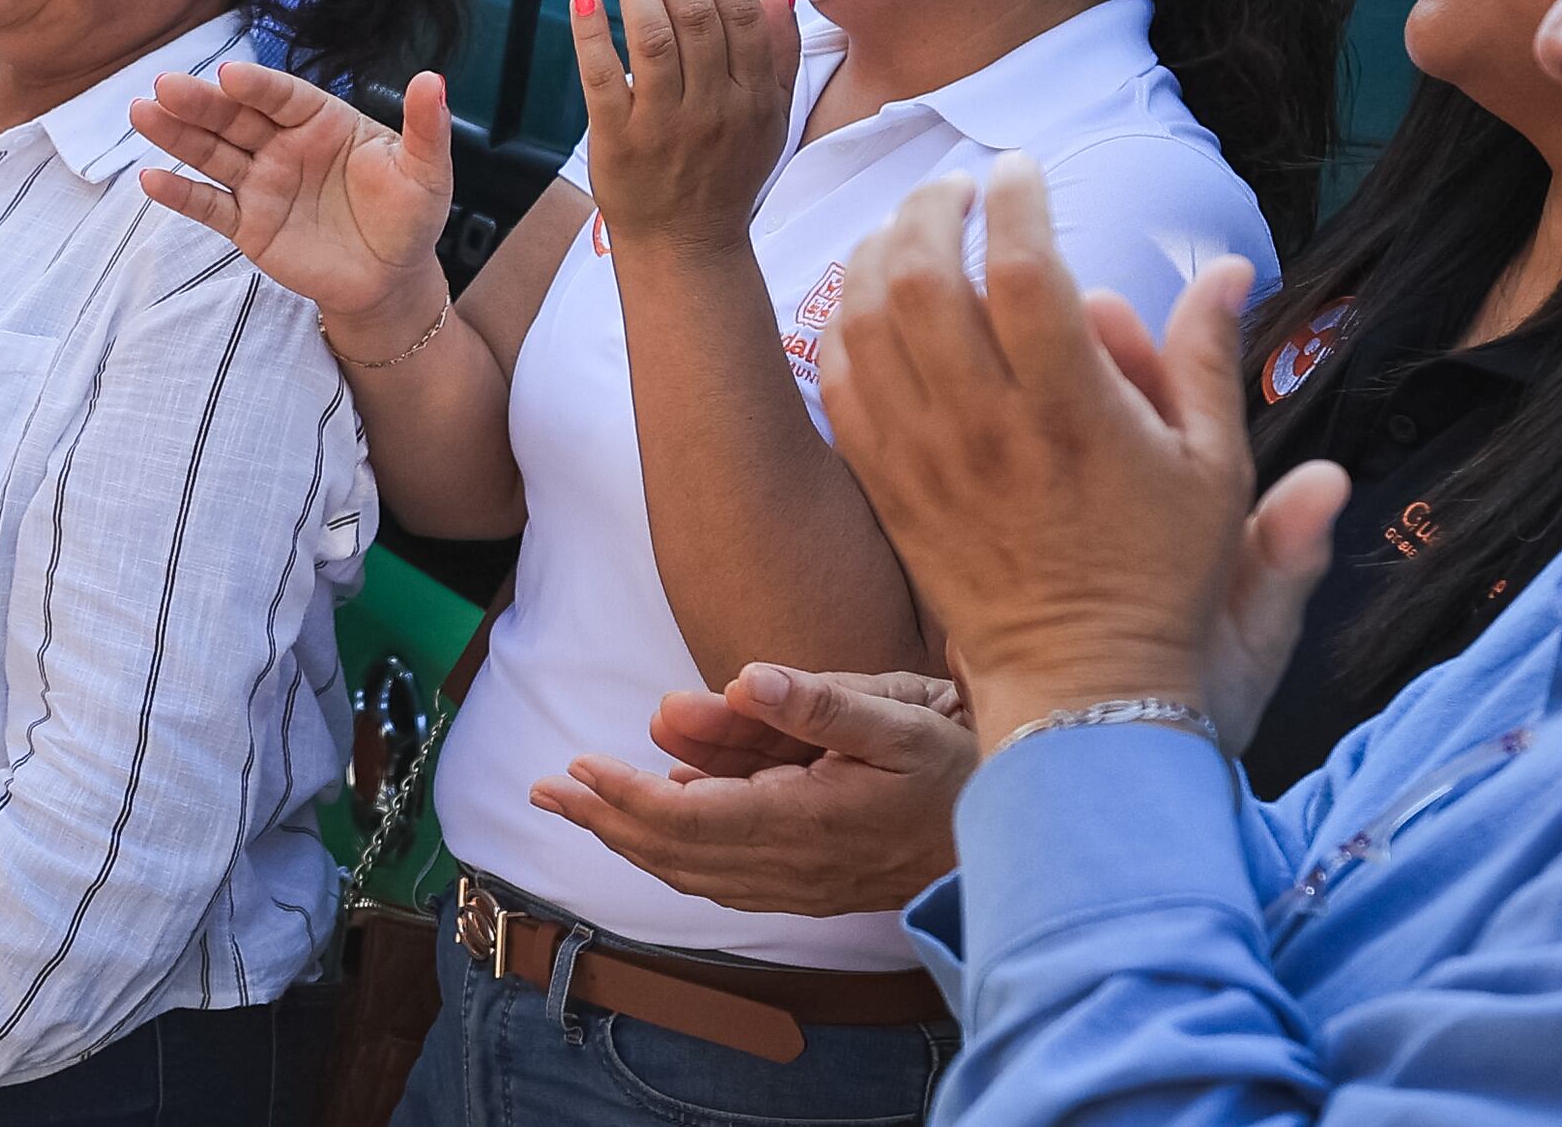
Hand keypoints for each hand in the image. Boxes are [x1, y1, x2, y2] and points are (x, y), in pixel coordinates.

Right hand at [132, 61, 455, 338]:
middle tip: (164, 84)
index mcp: (323, 120)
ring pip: (213, 154)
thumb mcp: (426, 172)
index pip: (283, 96)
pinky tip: (151, 179)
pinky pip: (210, 206)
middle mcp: (284, 145)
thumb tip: (433, 79)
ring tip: (143, 113)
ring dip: (177, 136)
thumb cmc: (409, 216)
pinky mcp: (249, 225)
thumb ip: (426, 127)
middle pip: (236, 118)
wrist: (392, 279)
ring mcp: (262, 183)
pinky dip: (180, 194)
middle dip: (200, 102)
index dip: (256, 85)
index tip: (228, 75)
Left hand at [537, 664, 975, 914]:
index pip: (689, 818)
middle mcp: (793, 864)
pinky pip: (724, 878)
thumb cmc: (960, 764)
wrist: (1018, 834)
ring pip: (694, 871)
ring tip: (577, 803)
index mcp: (807, 820)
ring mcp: (800, 883)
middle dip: (604, 819)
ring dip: (629, 838)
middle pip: (675, 852)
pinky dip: (675, 853)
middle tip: (544, 787)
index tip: (575, 766)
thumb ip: (821, 700)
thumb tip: (747, 676)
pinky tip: (659, 820)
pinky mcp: (810, 886)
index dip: (624, 796)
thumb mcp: (901, 715)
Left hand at [567, 0, 797, 254]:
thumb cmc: (728, 173)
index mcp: (754, 98)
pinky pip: (604, 81)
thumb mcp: (771, 118)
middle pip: (698, 22)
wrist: (688, 248)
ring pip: (653, 43)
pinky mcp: (619, 144)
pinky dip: (593, 36)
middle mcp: (714, 111)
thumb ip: (781, 52)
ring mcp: (666, 128)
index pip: (742, 19)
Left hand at [816, 157, 1284, 747]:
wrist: (1083, 686)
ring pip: (868, 321)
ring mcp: (929, 460)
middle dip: (932, 207)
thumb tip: (1228, 267)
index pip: (1023, 270)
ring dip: (879, 252)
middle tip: (958, 188)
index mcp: (1074, 413)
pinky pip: (841, 384)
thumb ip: (1211, 359)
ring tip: (910, 228)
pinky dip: (845, 324)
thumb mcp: (1216, 471)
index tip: (1023, 170)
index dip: (1016, 200)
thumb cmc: (1161, 577)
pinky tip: (873, 300)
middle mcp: (990, 428)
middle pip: (923, 278)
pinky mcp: (891, 490)